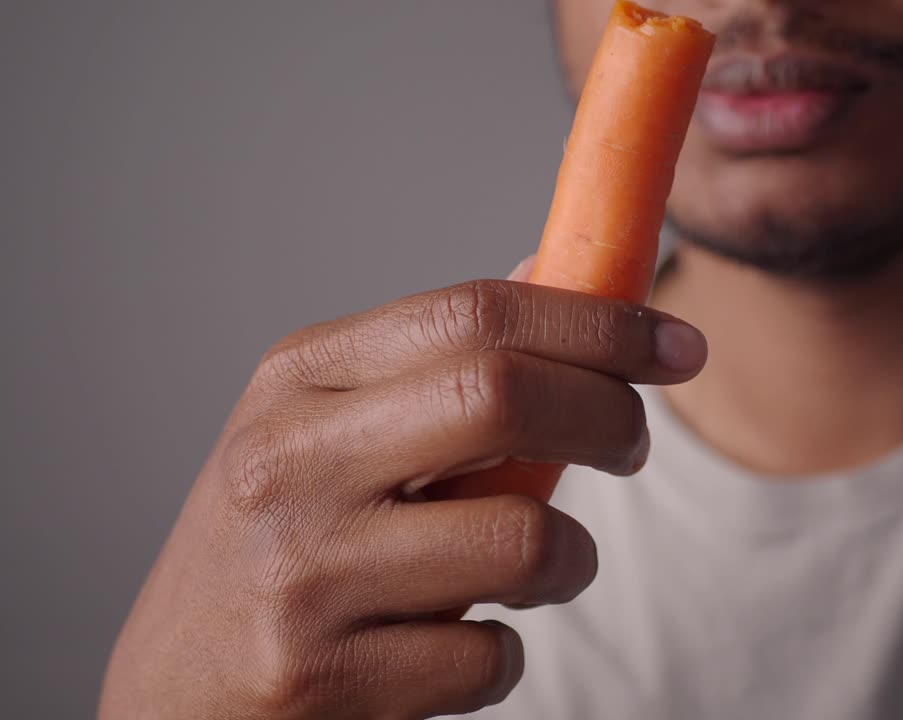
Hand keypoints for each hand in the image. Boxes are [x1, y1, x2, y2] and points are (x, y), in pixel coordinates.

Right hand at [99, 276, 706, 718]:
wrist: (175, 693)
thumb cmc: (280, 546)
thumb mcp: (328, 430)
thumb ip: (438, 362)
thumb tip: (555, 275)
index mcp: (298, 381)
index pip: (477, 314)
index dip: (601, 322)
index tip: (677, 345)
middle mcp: (290, 464)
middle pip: (503, 395)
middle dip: (610, 415)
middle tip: (634, 443)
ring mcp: (301, 575)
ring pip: (523, 541)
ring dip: (570, 559)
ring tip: (542, 567)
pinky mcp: (322, 678)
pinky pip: (490, 655)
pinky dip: (504, 652)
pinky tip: (456, 645)